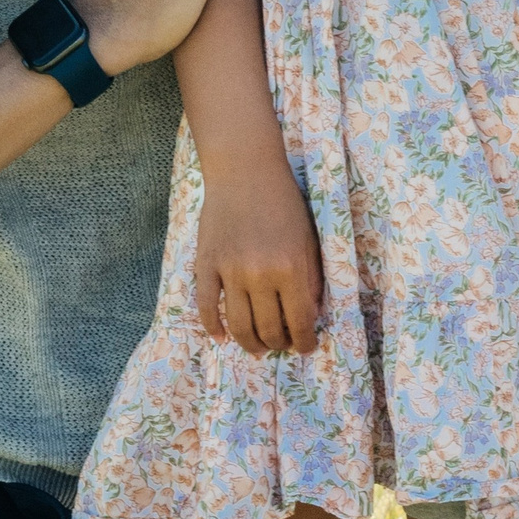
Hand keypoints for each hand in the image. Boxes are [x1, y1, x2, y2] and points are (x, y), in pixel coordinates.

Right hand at [195, 156, 323, 354]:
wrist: (245, 171)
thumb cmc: (284, 203)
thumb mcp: (308, 239)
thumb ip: (311, 278)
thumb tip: (310, 315)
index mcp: (290, 268)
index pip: (300, 321)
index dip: (305, 341)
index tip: (306, 347)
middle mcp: (259, 275)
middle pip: (268, 329)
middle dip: (279, 344)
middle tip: (282, 345)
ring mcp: (229, 271)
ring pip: (239, 325)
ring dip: (250, 343)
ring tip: (257, 347)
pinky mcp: (206, 264)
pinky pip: (207, 306)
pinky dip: (213, 327)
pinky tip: (221, 337)